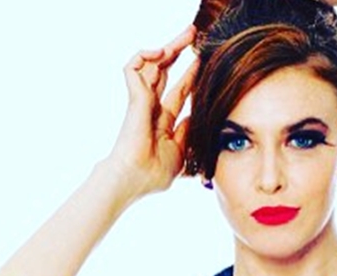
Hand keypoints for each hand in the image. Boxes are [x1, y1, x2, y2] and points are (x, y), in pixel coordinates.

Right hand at [107, 24, 199, 199]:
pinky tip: (161, 53)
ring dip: (168, 47)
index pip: (178, 92)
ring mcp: (142, 102)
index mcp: (163, 122)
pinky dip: (144, 56)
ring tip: (187, 35)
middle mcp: (152, 108)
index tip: (202, 63)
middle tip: (194, 35)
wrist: (135, 178)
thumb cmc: (154, 174)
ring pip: (152, 65)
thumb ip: (188, 133)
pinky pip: (134, 67)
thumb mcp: (182, 152)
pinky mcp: (134, 98)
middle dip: (179, 52)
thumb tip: (198, 116)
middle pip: (166, 72)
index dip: (190, 77)